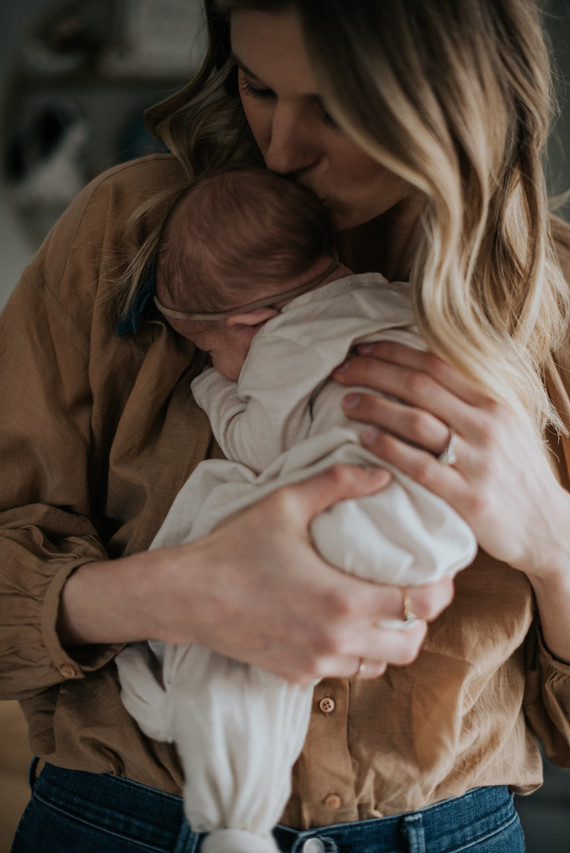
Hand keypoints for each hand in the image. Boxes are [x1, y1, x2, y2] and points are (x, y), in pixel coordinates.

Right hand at [59, 464, 452, 682]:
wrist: (187, 595)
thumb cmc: (235, 548)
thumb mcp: (286, 504)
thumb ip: (337, 483)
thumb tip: (383, 474)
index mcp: (342, 600)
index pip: (418, 607)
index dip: (440, 592)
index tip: (441, 575)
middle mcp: (336, 640)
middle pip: (410, 647)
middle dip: (421, 622)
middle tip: (415, 594)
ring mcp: (316, 663)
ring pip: (378, 666)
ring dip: (390, 641)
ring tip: (383, 611)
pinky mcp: (296, 675)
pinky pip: (343, 672)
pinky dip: (355, 654)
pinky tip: (342, 626)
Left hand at [333, 340, 569, 579]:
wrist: (548, 528)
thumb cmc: (517, 476)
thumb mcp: (504, 428)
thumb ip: (468, 404)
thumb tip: (422, 377)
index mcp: (493, 404)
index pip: (435, 366)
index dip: (393, 354)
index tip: (361, 351)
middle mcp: (486, 426)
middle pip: (419, 386)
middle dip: (373, 373)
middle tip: (340, 372)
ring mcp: (478, 461)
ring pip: (417, 422)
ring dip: (375, 407)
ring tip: (346, 402)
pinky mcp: (469, 498)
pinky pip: (421, 467)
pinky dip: (389, 450)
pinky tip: (364, 440)